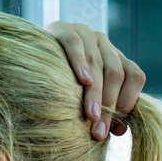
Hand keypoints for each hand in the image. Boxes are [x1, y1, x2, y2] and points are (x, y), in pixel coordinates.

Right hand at [46, 21, 146, 139]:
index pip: (134, 76)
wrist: (27, 53)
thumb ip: (103, 106)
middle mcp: (105, 44)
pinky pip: (75, 45)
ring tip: (91, 116)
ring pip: (98, 63)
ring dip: (96, 93)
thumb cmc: (57, 80)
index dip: (128, 102)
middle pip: (116, 74)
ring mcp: (86, 33)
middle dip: (109, 105)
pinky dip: (80, 63)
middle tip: (98, 131)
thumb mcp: (83, 93)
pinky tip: (82, 81)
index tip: (114, 130)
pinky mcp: (64, 29)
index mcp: (115, 57)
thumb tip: (119, 132)